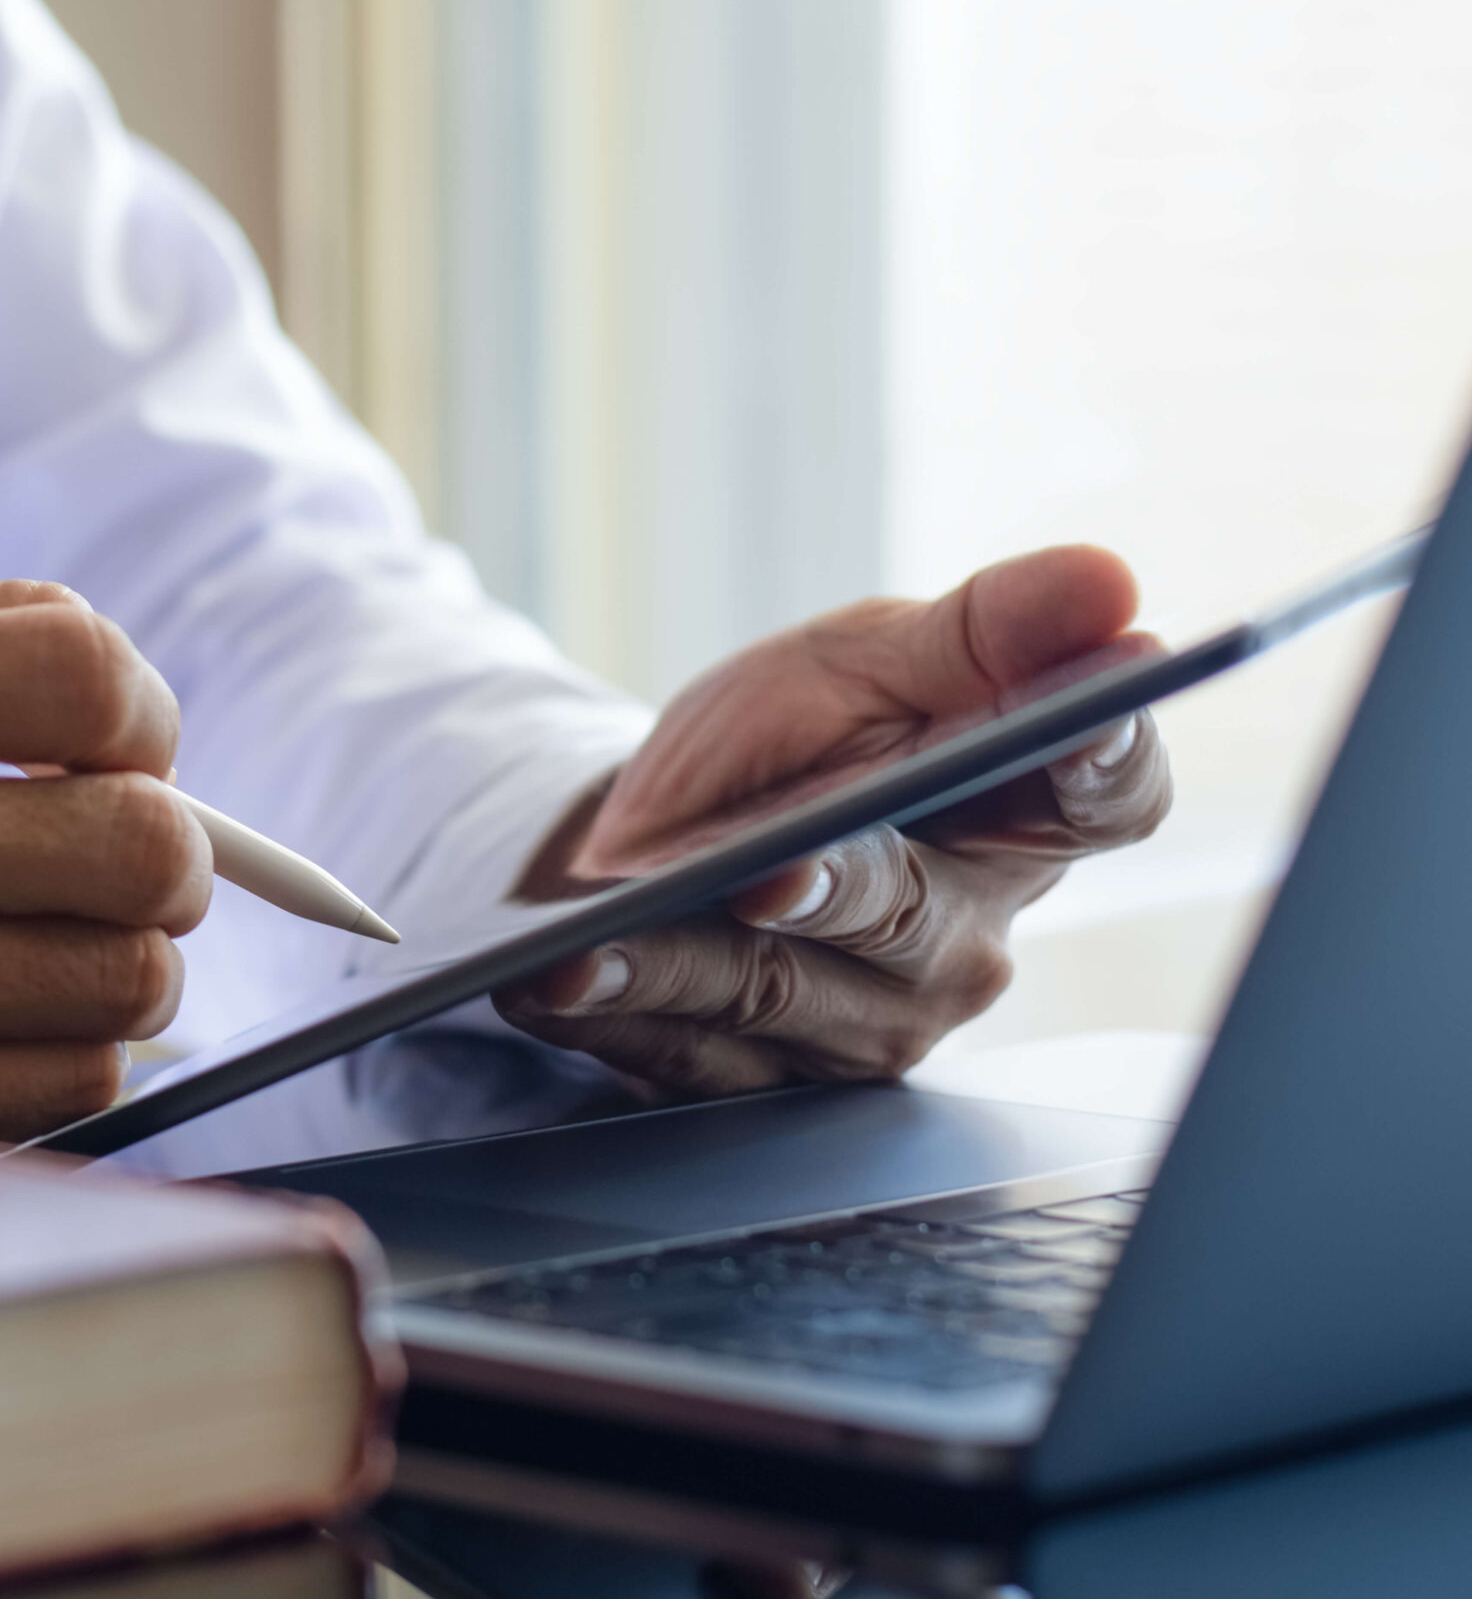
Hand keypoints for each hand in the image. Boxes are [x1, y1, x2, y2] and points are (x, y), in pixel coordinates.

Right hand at [0, 575, 209, 1142]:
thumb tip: (160, 734)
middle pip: (138, 848)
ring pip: (130, 980)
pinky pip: (78, 1082)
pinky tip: (0, 1005)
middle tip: (128, 856)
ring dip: (130, 955)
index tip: (127, 746)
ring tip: (58, 932)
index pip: (79, 673)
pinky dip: (72, 1041)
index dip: (146, 713)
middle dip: (172, 853)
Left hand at [496, 546, 1171, 1100]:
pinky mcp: (767, 1078)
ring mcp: (868, 1025)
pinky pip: (688, 1052)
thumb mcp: (871, 659)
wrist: (668, 826)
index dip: (1106, 759)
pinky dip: (611, 1012)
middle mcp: (963, 942)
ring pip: (777, 995)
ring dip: (678, 966)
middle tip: (766, 871)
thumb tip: (1113, 585)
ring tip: (589, 942)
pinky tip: (549, 981)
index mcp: (1026, 819)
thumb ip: (981, 631)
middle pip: (913, 920)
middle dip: (838, 891)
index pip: (1109, 794)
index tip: (1091, 718)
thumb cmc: (801, 737)